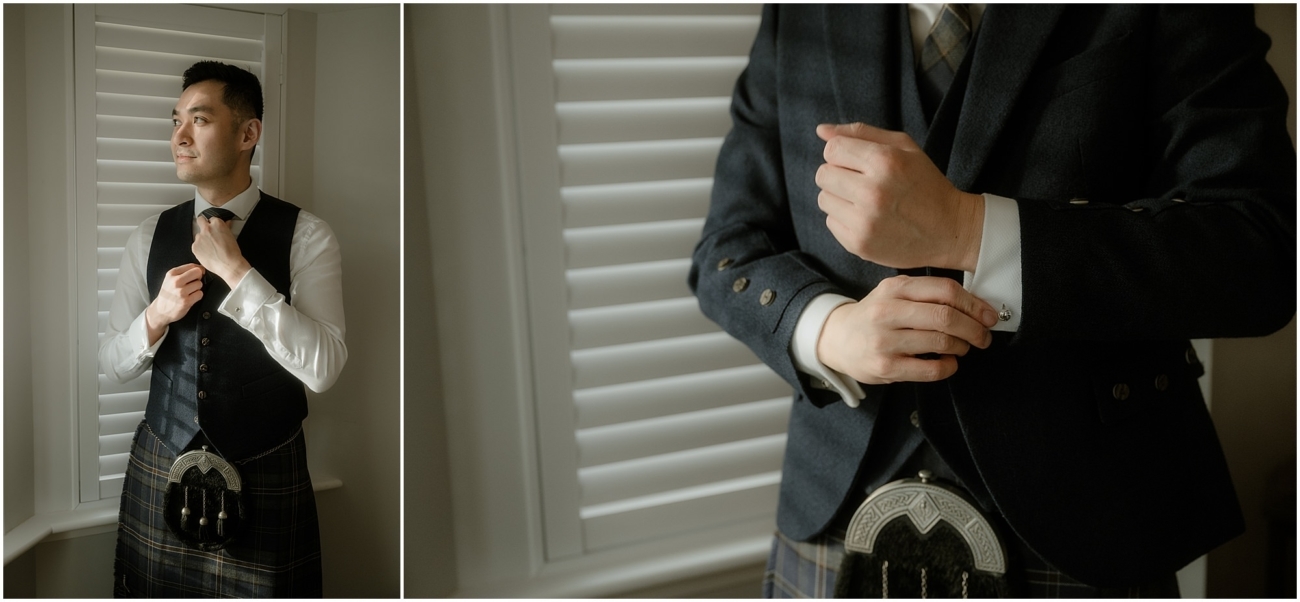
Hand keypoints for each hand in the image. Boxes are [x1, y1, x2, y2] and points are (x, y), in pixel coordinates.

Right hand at [145, 263, 204, 344]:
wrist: (160, 310)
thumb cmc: (168, 294)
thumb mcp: (170, 279)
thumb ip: (183, 272)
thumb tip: (201, 268)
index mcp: (172, 273)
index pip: (192, 266)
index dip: (198, 270)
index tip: (196, 275)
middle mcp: (176, 281)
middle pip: (198, 272)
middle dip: (198, 278)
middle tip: (193, 283)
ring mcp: (181, 291)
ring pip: (199, 284)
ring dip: (197, 288)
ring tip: (189, 292)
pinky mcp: (186, 301)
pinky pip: (200, 294)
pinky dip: (197, 296)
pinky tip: (190, 298)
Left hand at [192, 215, 250, 285]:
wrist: (229, 265)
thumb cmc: (232, 252)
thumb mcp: (232, 236)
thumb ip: (226, 228)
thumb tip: (226, 224)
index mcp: (217, 224)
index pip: (211, 219)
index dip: (213, 225)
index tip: (214, 229)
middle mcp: (207, 229)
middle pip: (200, 220)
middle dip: (203, 224)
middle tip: (207, 232)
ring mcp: (199, 237)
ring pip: (198, 235)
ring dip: (202, 239)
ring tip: (210, 248)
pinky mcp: (194, 247)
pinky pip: (195, 245)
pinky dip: (200, 249)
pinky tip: (207, 254)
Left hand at [814, 123, 983, 271]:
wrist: (950, 230)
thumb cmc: (925, 183)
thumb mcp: (903, 147)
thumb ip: (861, 133)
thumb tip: (821, 130)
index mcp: (885, 161)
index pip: (832, 149)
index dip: (842, 153)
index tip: (859, 161)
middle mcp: (873, 192)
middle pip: (823, 174)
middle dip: (838, 174)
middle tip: (861, 181)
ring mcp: (865, 221)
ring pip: (823, 199)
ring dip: (839, 197)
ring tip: (866, 201)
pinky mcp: (859, 244)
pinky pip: (831, 222)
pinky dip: (845, 219)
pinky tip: (869, 219)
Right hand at [817, 275, 998, 383]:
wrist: (837, 339)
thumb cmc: (874, 316)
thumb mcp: (893, 293)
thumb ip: (927, 294)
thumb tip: (975, 306)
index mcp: (894, 289)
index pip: (944, 290)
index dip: (973, 304)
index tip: (987, 315)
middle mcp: (887, 312)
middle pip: (946, 317)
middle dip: (974, 328)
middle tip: (983, 336)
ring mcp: (885, 341)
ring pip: (941, 342)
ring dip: (962, 346)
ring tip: (962, 347)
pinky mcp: (885, 367)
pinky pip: (931, 369)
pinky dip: (949, 367)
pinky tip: (948, 363)